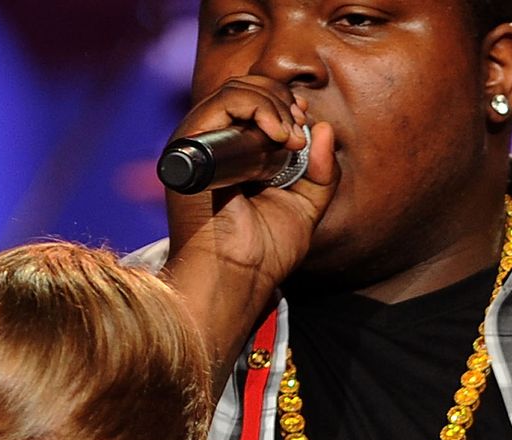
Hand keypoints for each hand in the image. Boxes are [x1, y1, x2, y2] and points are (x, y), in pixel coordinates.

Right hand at [161, 76, 337, 393]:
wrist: (237, 279)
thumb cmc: (263, 254)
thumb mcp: (305, 206)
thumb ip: (320, 170)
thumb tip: (324, 128)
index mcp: (229, 156)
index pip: (254, 102)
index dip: (284, 104)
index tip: (304, 128)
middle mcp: (208, 146)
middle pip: (245, 87)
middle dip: (282, 101)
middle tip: (299, 136)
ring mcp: (195, 145)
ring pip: (236, 89)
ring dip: (274, 106)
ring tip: (289, 141)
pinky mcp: (187, 149)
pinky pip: (224, 103)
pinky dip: (257, 109)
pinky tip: (277, 138)